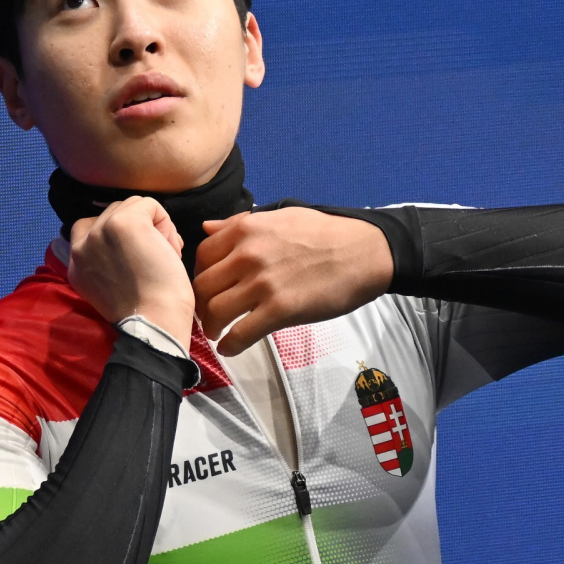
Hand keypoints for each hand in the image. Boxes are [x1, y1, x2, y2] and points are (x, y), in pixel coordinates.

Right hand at [69, 197, 195, 350]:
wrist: (155, 322)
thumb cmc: (145, 312)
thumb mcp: (109, 287)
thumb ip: (106, 261)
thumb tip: (130, 239)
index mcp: (75, 265)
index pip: (89, 228)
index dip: (117, 234)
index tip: (136, 256)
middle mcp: (81, 245)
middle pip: (114, 212)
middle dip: (139, 229)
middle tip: (154, 258)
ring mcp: (100, 230)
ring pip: (132, 205)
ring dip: (154, 226)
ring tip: (163, 254)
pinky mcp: (123, 222)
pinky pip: (150, 204)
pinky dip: (166, 222)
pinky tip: (170, 249)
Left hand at [191, 208, 394, 355]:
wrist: (364, 251)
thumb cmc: (327, 232)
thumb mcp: (280, 215)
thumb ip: (239, 223)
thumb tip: (207, 227)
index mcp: (247, 229)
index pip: (202, 255)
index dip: (200, 275)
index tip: (208, 287)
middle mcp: (248, 254)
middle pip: (203, 286)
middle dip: (201, 304)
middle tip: (209, 315)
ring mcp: (263, 283)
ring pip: (215, 311)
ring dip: (211, 327)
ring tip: (217, 333)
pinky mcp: (280, 310)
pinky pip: (241, 333)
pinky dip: (230, 345)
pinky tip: (230, 348)